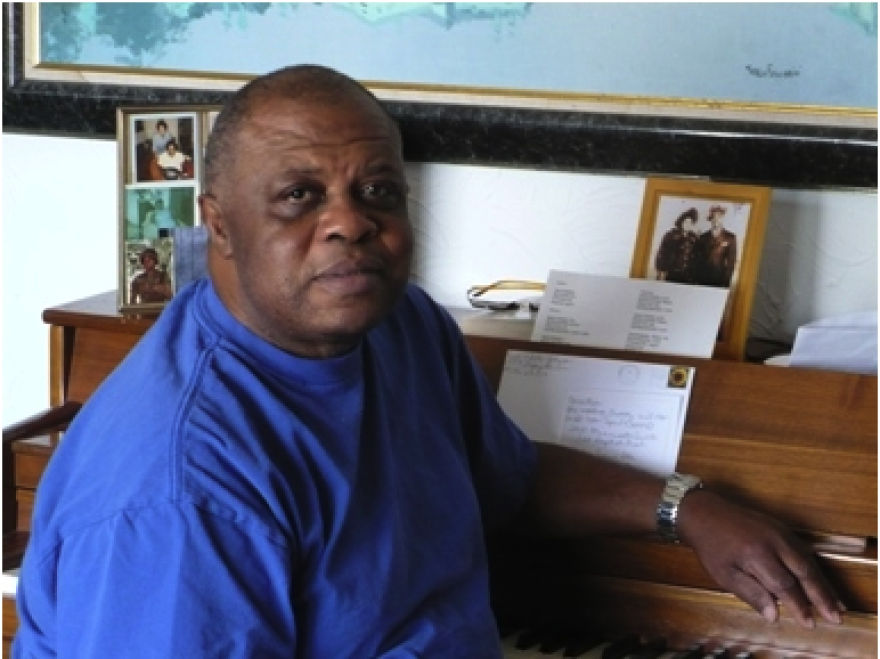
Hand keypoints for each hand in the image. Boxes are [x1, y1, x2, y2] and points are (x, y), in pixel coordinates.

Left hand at [678, 489, 844, 627]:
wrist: (705, 512)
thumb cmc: (711, 546)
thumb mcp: (723, 574)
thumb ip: (750, 594)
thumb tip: (774, 616)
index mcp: (757, 554)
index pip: (785, 586)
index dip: (799, 606)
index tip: (810, 624)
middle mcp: (774, 542)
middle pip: (804, 572)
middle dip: (821, 597)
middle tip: (836, 618)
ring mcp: (780, 532)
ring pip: (809, 561)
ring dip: (824, 584)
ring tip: (838, 605)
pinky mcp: (782, 528)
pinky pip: (804, 550)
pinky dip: (816, 568)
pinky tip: (822, 581)